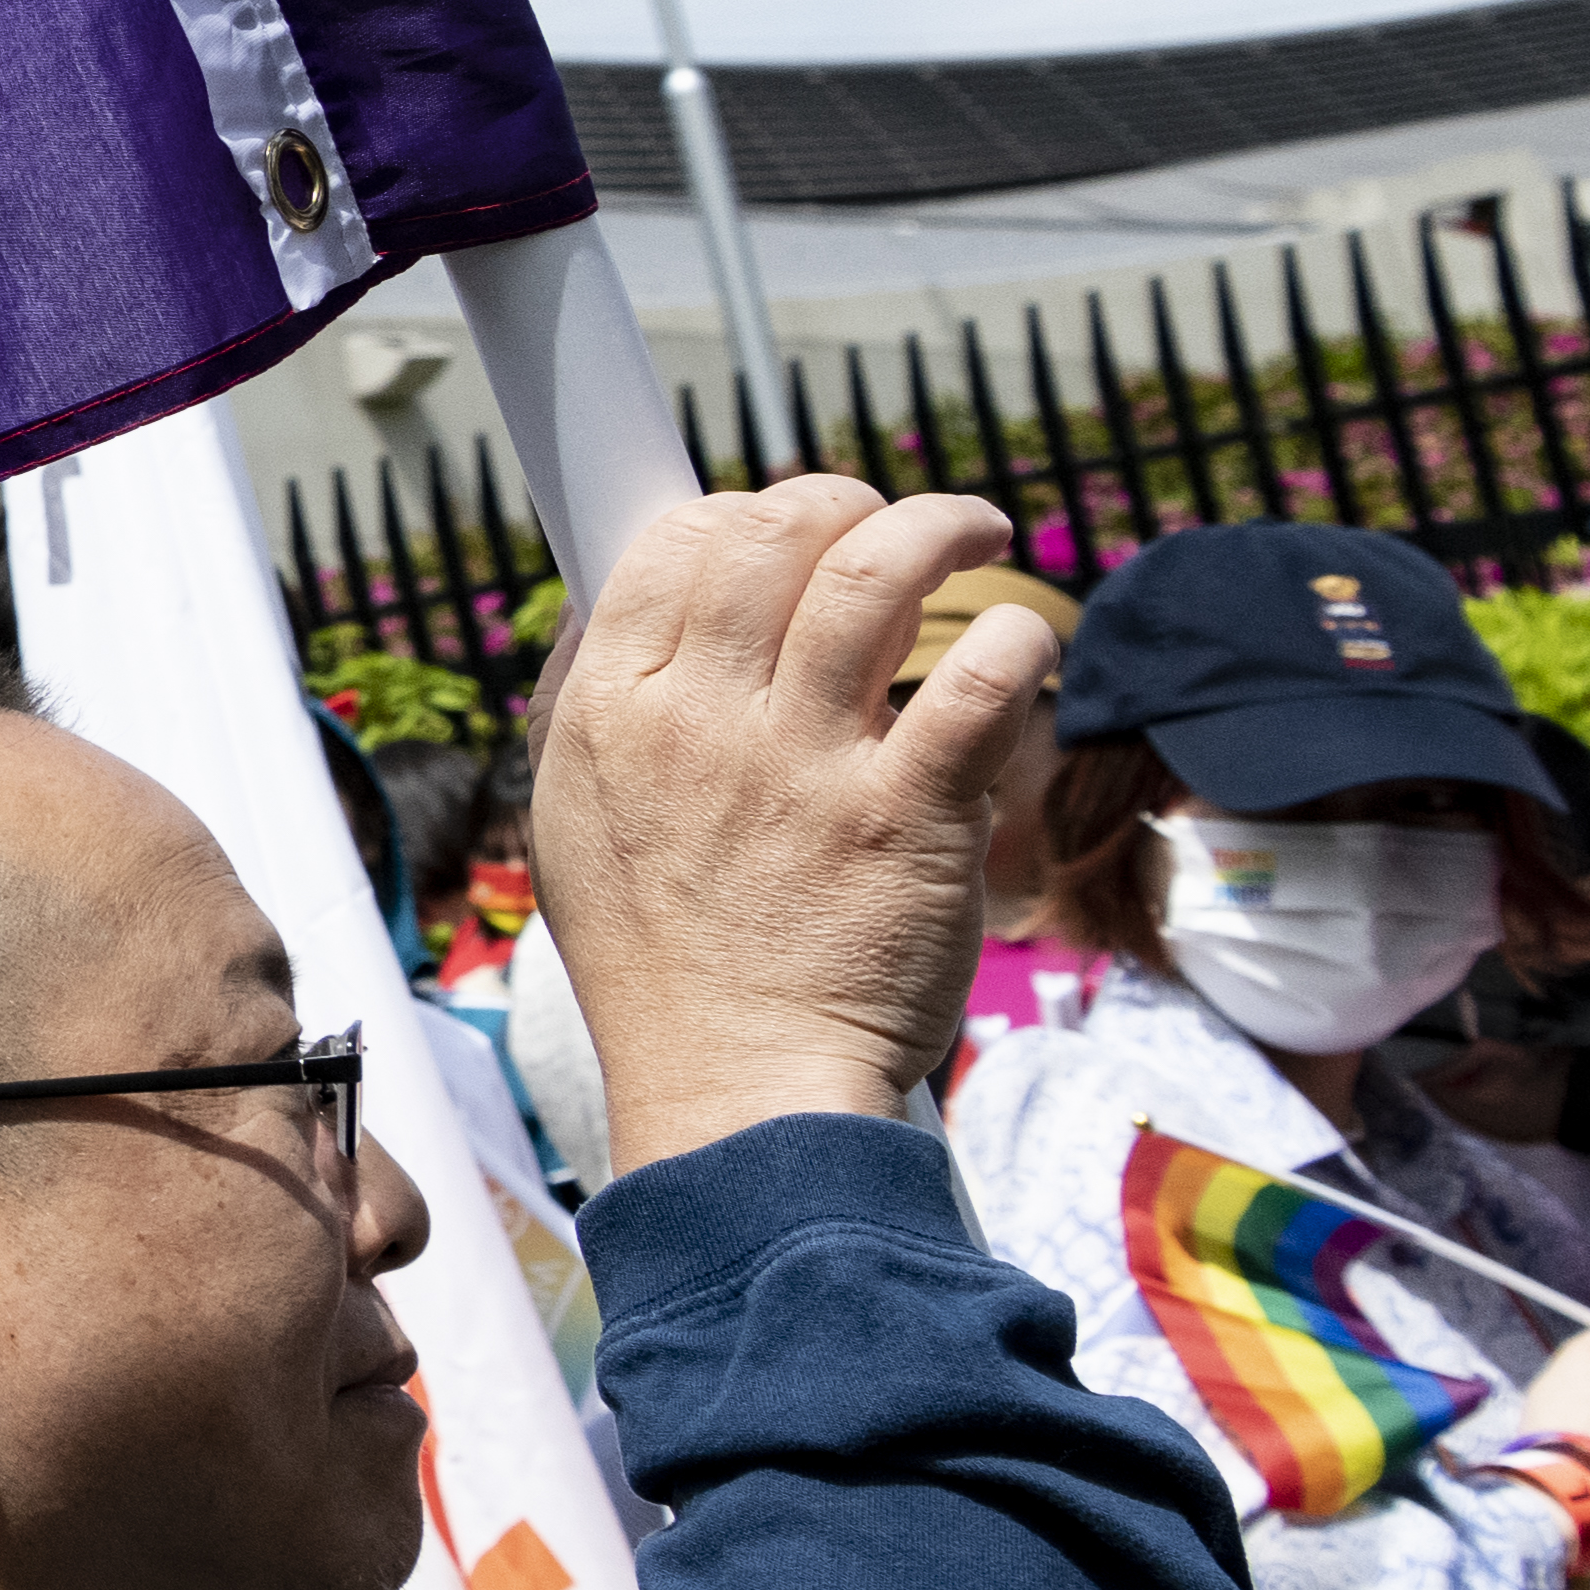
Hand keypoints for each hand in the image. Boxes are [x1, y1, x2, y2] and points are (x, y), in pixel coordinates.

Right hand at [525, 481, 1047, 1173]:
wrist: (738, 1088)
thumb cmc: (661, 963)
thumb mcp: (571, 821)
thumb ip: (590, 706)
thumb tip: (619, 597)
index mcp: (613, 714)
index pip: (671, 541)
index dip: (741, 508)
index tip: (786, 530)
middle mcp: (703, 722)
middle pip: (775, 535)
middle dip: (844, 502)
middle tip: (887, 526)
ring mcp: (807, 768)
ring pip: (875, 575)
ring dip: (939, 528)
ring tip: (975, 533)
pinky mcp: (911, 819)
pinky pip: (978, 683)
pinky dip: (1012, 638)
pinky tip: (1018, 641)